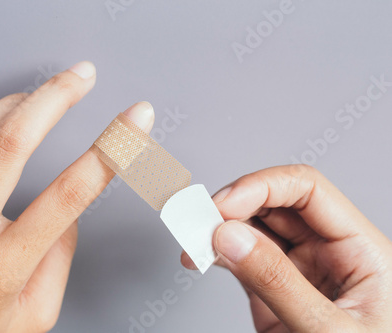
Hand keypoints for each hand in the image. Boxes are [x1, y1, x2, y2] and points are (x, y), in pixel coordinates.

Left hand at [0, 61, 154, 331]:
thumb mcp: (36, 315)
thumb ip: (58, 258)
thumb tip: (66, 211)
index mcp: (4, 266)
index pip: (72, 193)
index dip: (112, 149)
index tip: (135, 120)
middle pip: (14, 145)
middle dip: (56, 100)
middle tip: (81, 77)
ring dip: (10, 104)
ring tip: (37, 93)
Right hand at [182, 165, 391, 331]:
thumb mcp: (329, 331)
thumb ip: (278, 282)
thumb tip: (228, 236)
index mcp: (360, 249)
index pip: (307, 190)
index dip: (262, 187)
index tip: (223, 206)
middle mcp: (329, 251)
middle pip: (275, 204)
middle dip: (232, 207)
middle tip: (197, 221)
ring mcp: (300, 268)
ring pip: (252, 228)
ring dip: (217, 229)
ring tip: (191, 242)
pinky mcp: (275, 287)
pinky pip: (241, 257)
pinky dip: (215, 253)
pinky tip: (199, 257)